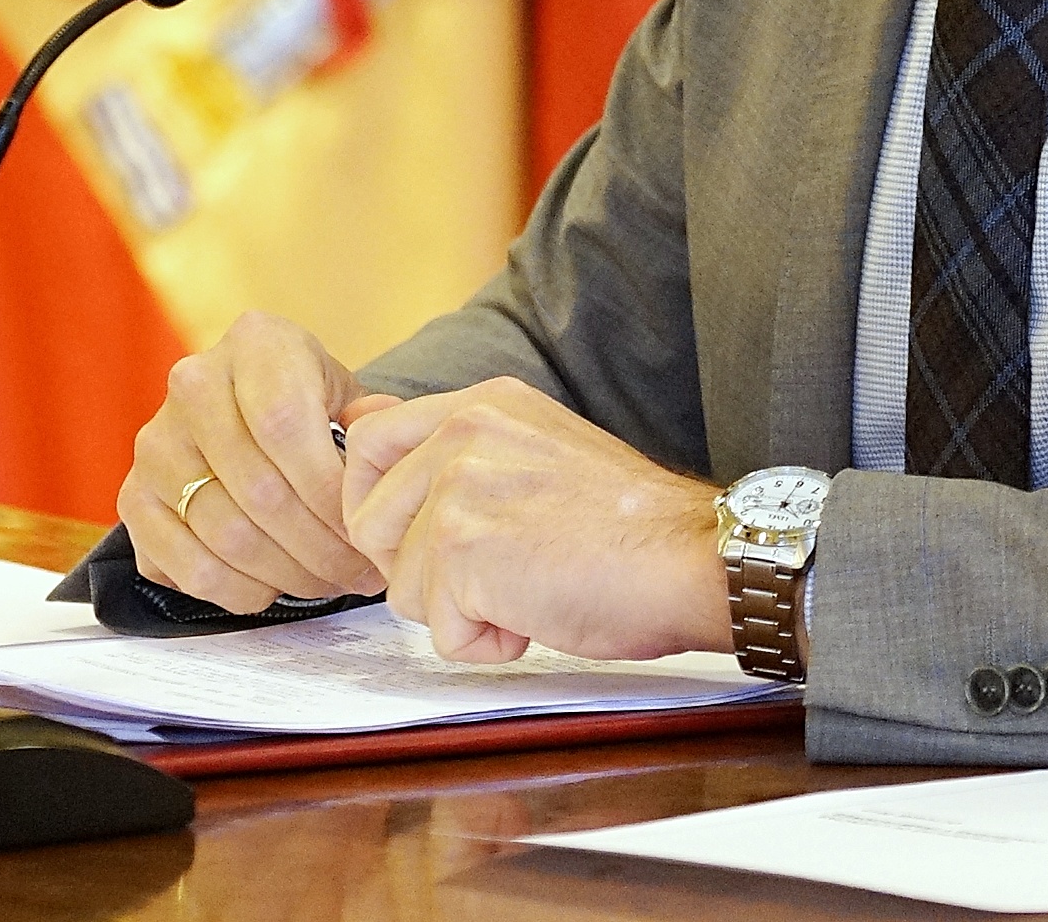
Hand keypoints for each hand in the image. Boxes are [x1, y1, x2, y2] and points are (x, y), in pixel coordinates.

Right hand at [119, 312, 387, 613]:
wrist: (240, 406)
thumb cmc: (304, 401)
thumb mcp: (345, 391)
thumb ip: (372, 422)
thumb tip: (382, 453)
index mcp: (254, 343)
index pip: (284, 426)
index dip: (329, 492)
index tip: (365, 530)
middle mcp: (192, 384)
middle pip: (259, 492)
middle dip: (321, 549)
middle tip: (359, 574)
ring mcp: (156, 443)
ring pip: (227, 537)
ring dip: (289, 576)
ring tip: (328, 582)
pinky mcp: (134, 497)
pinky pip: (188, 567)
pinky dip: (239, 590)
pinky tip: (274, 586)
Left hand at [343, 378, 730, 663]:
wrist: (688, 560)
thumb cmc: (627, 526)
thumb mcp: (535, 451)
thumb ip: (454, 447)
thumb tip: (360, 425)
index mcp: (482, 404)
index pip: (370, 441)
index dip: (376, 505)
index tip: (415, 538)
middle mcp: (464, 432)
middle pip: (369, 523)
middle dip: (419, 570)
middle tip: (490, 575)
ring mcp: (459, 488)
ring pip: (402, 588)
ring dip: (462, 611)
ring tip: (530, 589)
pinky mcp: (463, 550)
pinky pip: (440, 631)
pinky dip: (488, 643)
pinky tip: (538, 614)